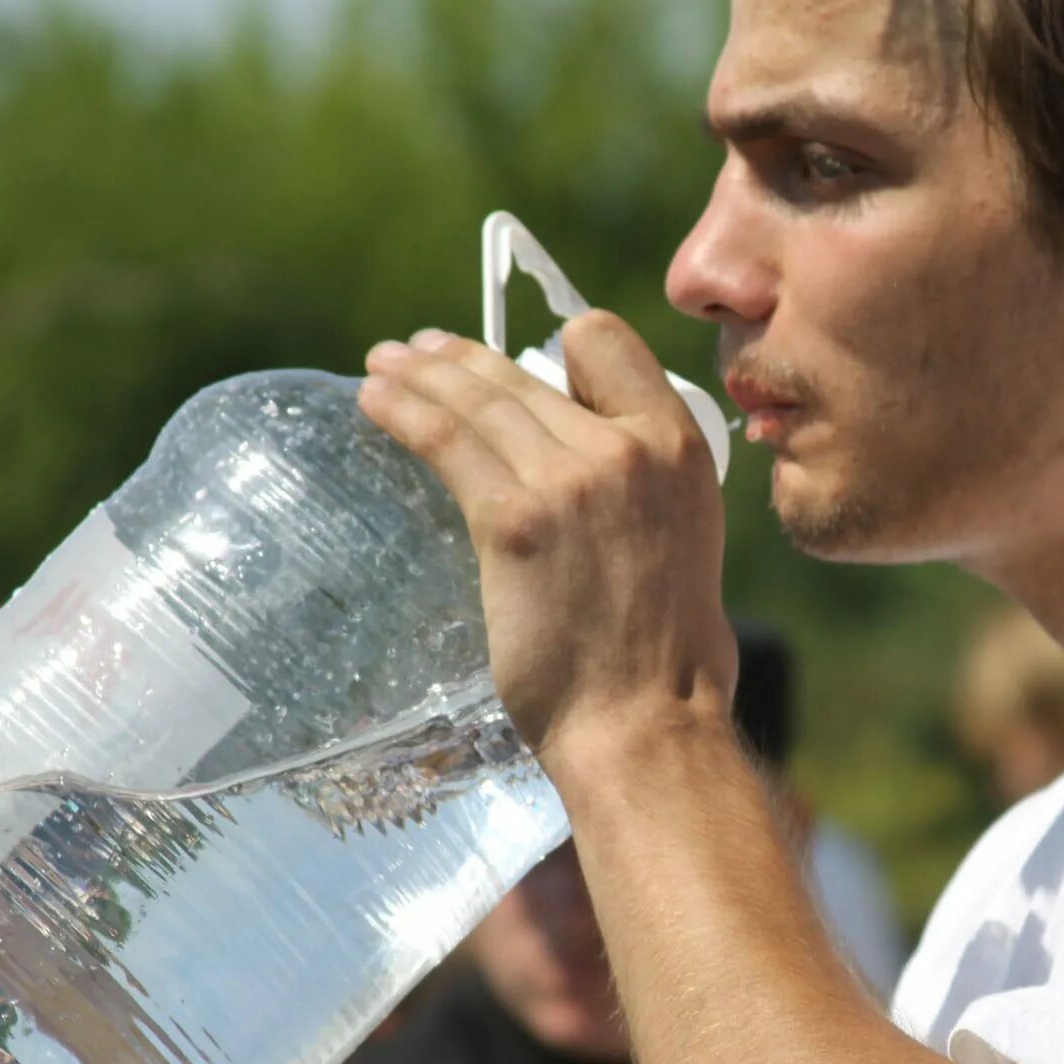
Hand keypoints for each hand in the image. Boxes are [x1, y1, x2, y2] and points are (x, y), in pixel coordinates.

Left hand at [357, 317, 735, 766]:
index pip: (606, 342)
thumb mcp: (689, 538)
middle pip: (525, 373)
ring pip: (478, 399)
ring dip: (421, 375)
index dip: (560, 349)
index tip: (527, 370)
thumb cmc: (666, 658)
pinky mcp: (513, 520)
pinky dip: (403, 412)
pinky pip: (445, 441)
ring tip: (384, 364)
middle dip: (463, 359)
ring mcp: (567, 480)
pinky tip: (374, 401)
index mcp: (680, 447)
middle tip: (421, 353)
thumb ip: (646, 490)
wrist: (646, 721)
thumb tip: (598, 478)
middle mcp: (627, 448)